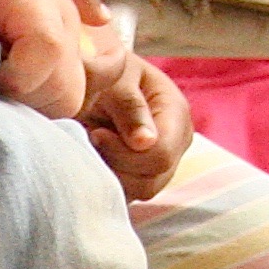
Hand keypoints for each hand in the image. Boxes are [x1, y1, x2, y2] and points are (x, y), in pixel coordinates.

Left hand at [84, 52, 190, 197]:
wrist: (92, 80)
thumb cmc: (104, 73)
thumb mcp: (115, 78)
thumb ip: (129, 105)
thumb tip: (146, 143)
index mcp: (176, 113)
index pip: (161, 154)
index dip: (124, 152)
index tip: (96, 133)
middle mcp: (177, 143)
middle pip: (151, 180)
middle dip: (115, 164)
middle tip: (91, 138)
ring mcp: (162, 164)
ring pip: (137, 192)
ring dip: (107, 174)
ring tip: (92, 145)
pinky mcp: (142, 178)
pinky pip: (125, 195)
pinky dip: (104, 182)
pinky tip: (93, 158)